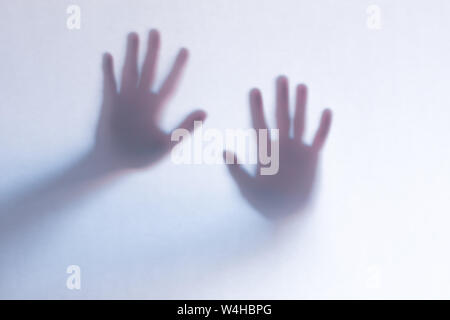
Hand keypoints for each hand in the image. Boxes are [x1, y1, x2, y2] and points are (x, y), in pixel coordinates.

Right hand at [94, 30, 205, 170]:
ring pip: (129, 71)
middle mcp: (142, 100)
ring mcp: (125, 100)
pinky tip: (109, 56)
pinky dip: (109, 71)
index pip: (170, 83)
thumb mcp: (168, 144)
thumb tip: (205, 111)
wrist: (117, 163)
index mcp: (157, 108)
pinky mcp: (110, 105)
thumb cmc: (143, 157)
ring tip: (133, 35)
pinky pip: (110, 84)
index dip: (178, 67)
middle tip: (155, 31)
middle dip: (152, 51)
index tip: (185, 50)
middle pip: (148, 70)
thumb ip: (185, 128)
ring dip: (131, 54)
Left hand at [224, 76, 331, 218]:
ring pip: (300, 122)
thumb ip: (235, 170)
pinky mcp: (311, 159)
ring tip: (301, 85)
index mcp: (265, 151)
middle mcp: (281, 146)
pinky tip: (326, 111)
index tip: (253, 90)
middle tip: (280, 78)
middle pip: (281, 117)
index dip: (256, 108)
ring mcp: (297, 150)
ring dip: (301, 105)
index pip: (260, 124)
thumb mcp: (247, 188)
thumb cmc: (263, 203)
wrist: (285, 214)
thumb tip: (224, 151)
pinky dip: (323, 127)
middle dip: (281, 98)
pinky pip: (319, 139)